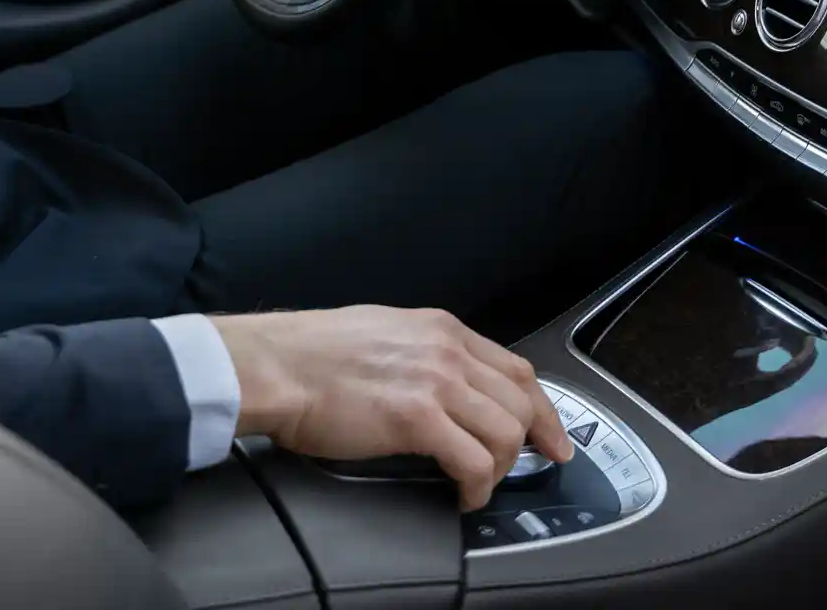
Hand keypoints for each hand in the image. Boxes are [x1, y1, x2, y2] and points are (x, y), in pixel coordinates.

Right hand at [215, 306, 574, 510]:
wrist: (276, 365)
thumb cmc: (310, 355)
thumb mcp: (382, 333)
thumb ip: (421, 352)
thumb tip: (442, 384)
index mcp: (440, 330)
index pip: (515, 368)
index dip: (542, 407)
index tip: (551, 434)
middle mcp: (446, 351)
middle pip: (520, 401)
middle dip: (531, 443)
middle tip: (524, 469)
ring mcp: (436, 382)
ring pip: (506, 432)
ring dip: (499, 468)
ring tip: (478, 485)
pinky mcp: (417, 418)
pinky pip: (474, 461)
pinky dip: (477, 487)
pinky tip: (463, 496)